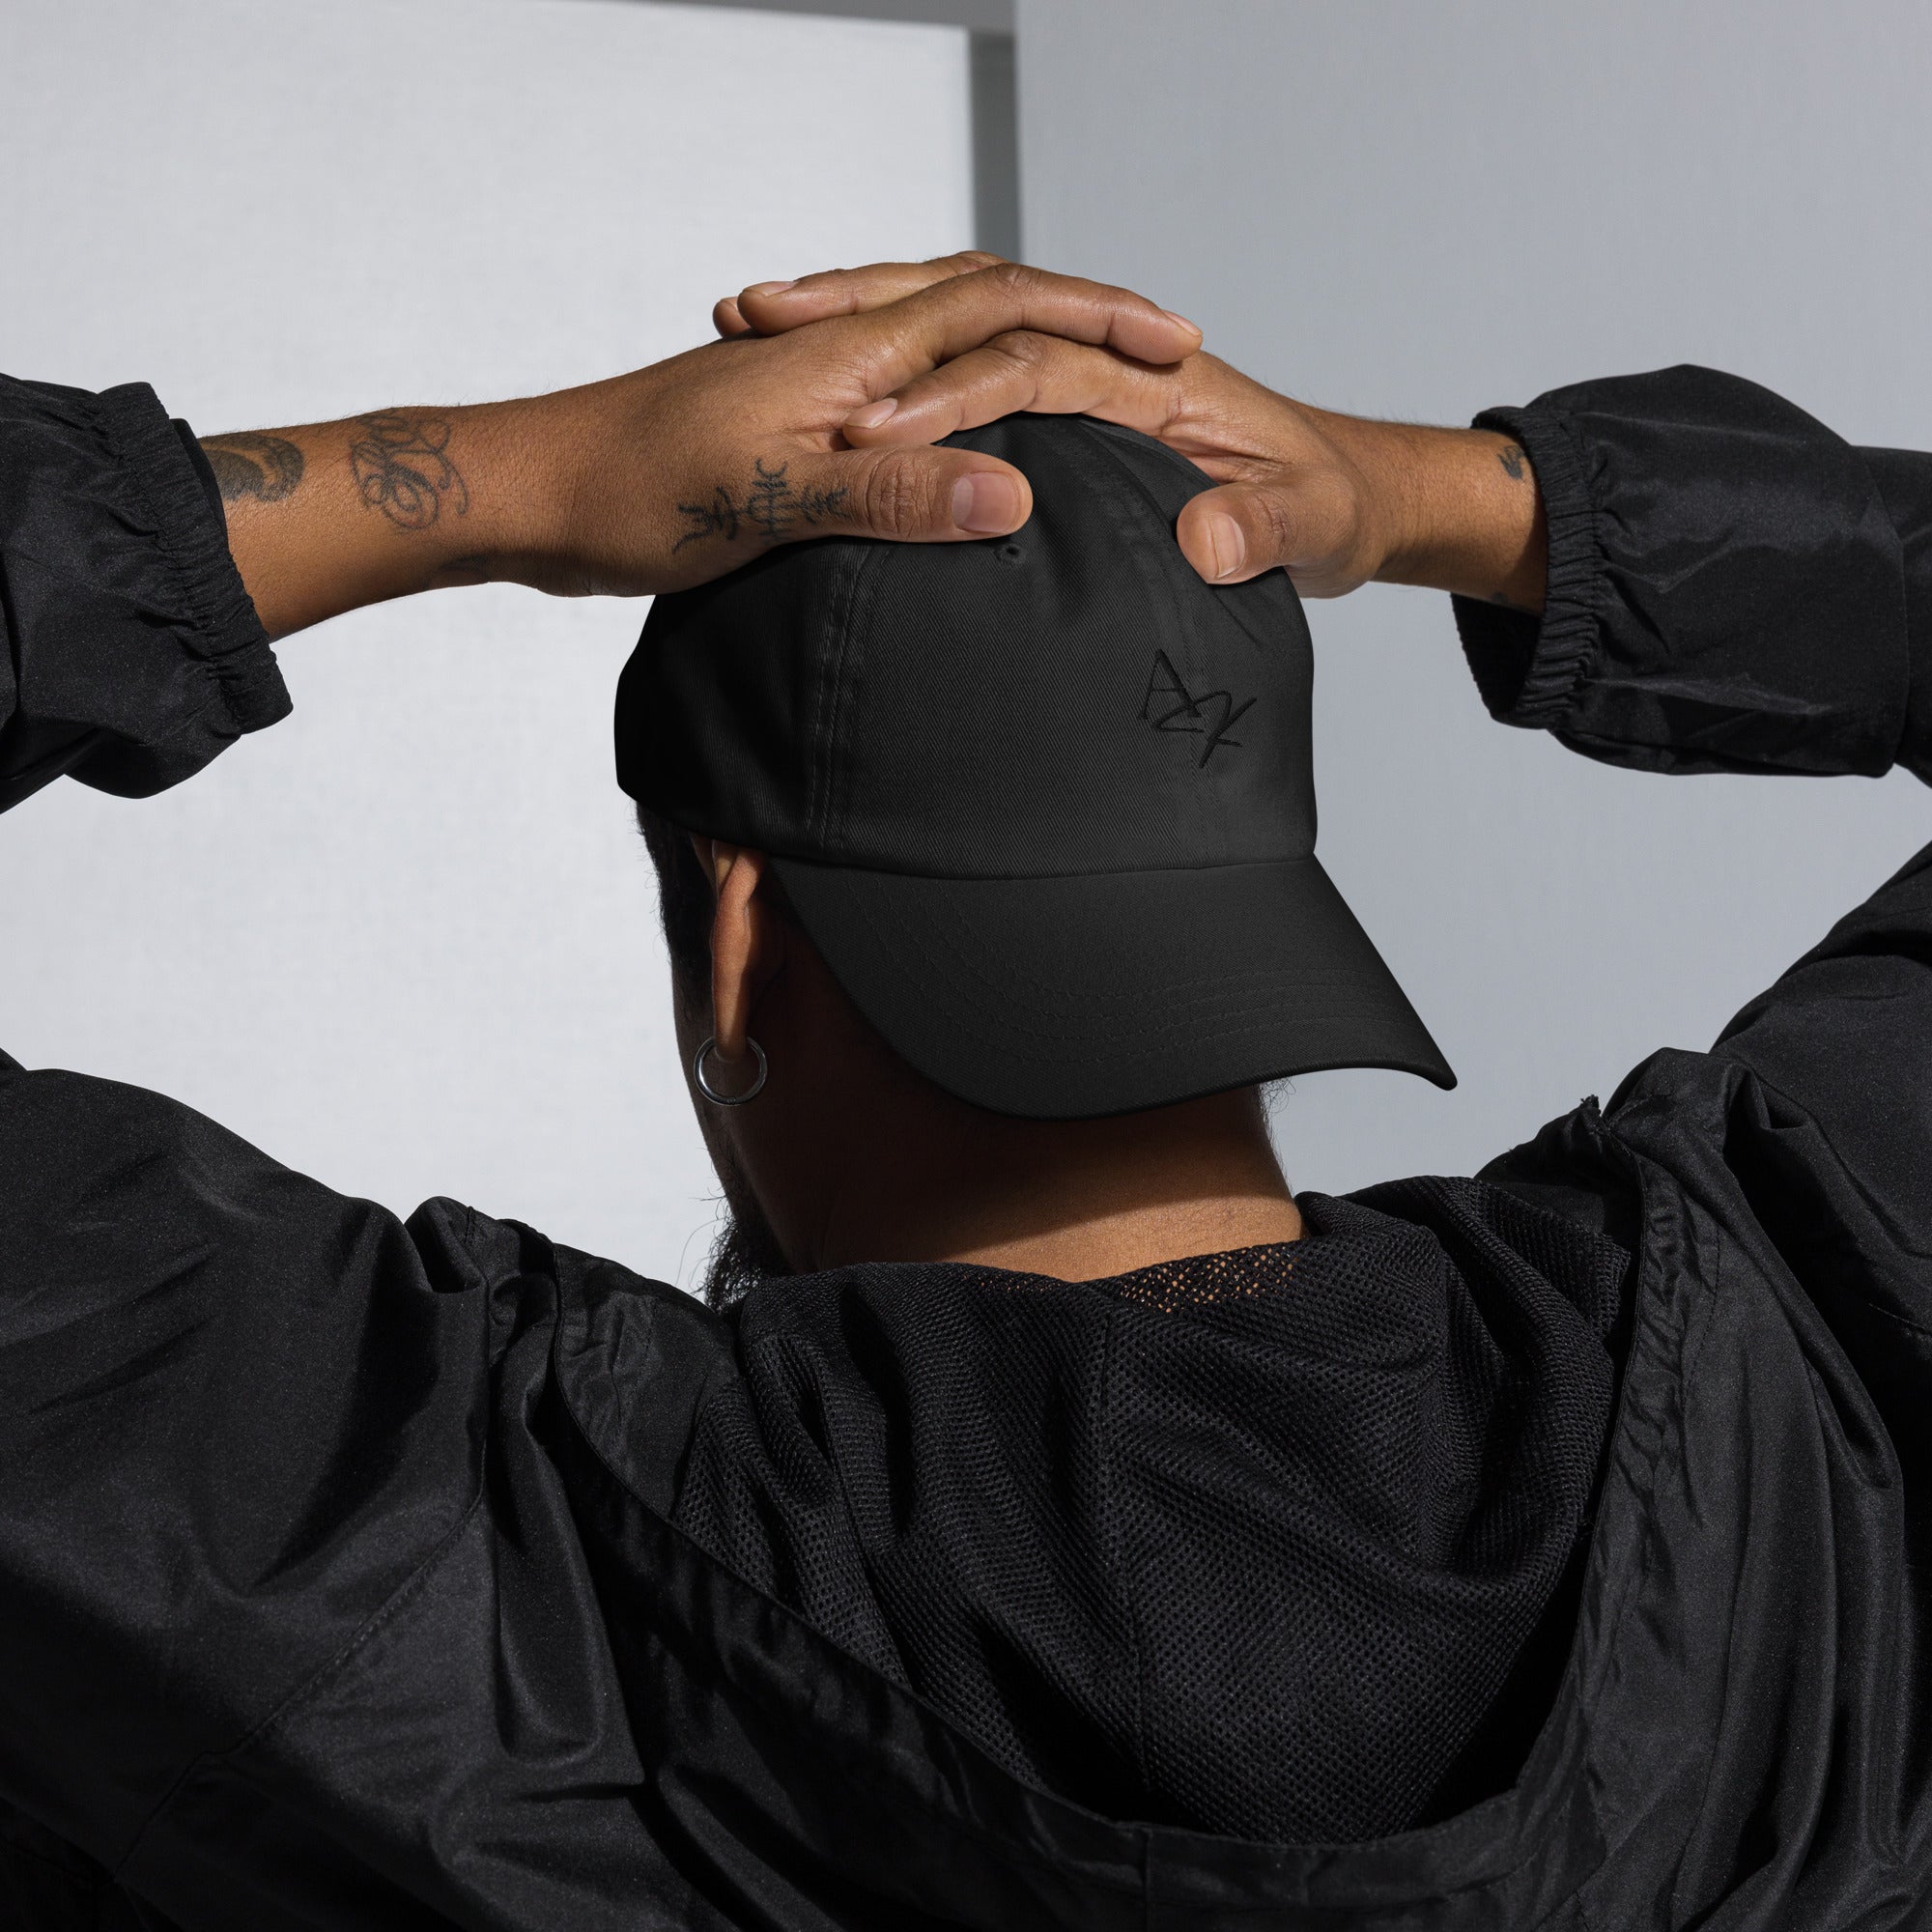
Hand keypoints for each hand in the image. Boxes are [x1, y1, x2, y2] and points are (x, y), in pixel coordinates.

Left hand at [210, 263, 1201, 636]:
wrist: (527, 494)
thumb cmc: (630, 495)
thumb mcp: (770, 504)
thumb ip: (892, 497)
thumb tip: (1014, 496)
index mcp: (851, 359)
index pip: (1001, 307)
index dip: (1096, 320)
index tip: (1177, 346)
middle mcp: (837, 354)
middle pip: (981, 302)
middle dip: (1078, 316)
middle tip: (1158, 348)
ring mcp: (808, 385)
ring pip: (938, 341)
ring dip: (1018, 344)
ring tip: (1085, 374)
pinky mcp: (783, 428)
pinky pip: (898, 394)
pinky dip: (953, 399)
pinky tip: (956, 444)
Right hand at [718, 257, 1545, 608]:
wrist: (1360, 500)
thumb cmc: (1333, 506)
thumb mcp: (1314, 528)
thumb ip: (1264, 533)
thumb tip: (1205, 538)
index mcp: (1159, 382)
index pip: (1032, 364)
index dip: (949, 395)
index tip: (870, 431)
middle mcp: (1110, 368)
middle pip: (969, 319)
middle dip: (866, 321)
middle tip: (759, 322)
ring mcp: (1084, 389)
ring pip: (954, 335)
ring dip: (859, 328)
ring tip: (756, 328)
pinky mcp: (1071, 418)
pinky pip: (965, 378)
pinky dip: (889, 375)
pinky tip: (819, 403)